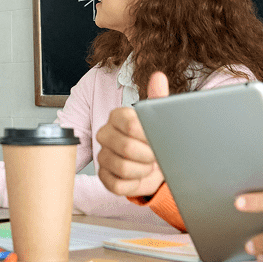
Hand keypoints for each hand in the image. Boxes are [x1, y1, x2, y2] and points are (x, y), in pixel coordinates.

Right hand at [96, 71, 169, 196]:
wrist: (156, 162)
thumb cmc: (154, 138)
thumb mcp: (159, 118)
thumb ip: (158, 97)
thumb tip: (158, 76)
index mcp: (117, 117)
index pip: (130, 124)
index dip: (148, 136)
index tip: (158, 139)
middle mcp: (105, 134)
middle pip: (126, 147)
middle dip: (148, 155)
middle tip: (156, 155)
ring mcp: (103, 156)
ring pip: (122, 168)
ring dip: (143, 170)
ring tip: (149, 165)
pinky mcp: (104, 176)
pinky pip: (117, 185)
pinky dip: (134, 184)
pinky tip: (140, 176)